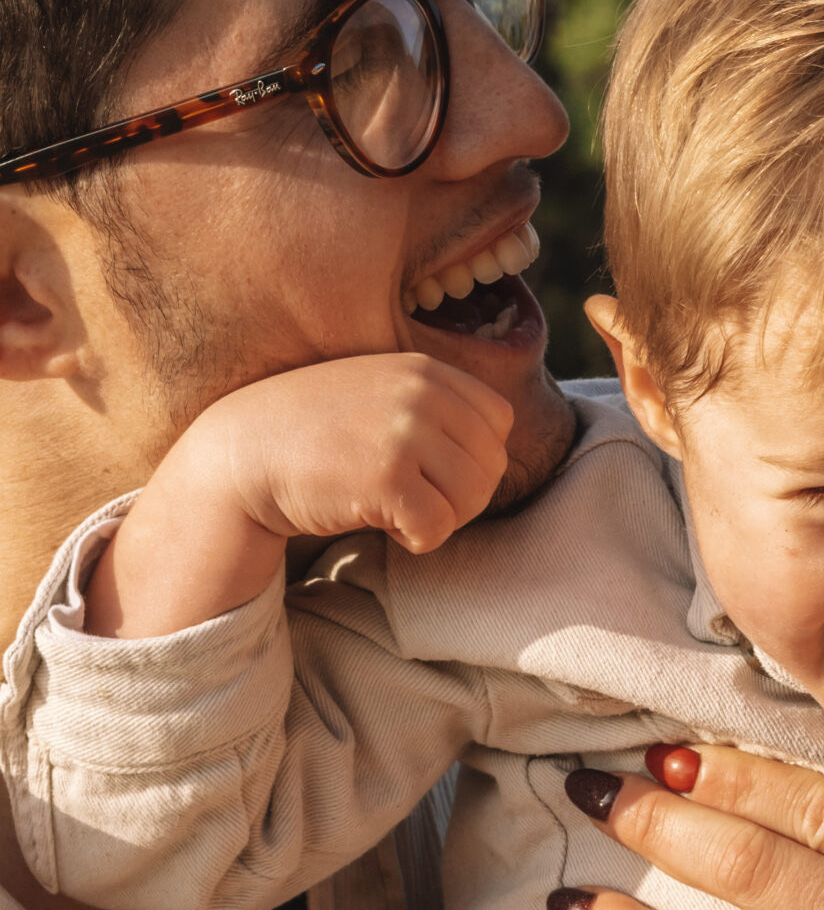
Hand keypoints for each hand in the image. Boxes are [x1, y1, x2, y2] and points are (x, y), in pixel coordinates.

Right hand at [88, 354, 511, 637]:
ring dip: (442, 517)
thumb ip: (434, 405)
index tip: (436, 471)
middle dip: (464, 494)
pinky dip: (418, 539)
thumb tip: (498, 446)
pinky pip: (439, 526)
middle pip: (492, 463)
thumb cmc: (312, 432)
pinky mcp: (388, 478)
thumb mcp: (379, 392)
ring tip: (400, 510)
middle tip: (419, 502)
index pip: (499, 420)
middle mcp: (421, 394)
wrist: (239, 454)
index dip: (476, 456)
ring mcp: (406, 433)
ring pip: (473, 497)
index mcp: (425, 370)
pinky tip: (385, 526)